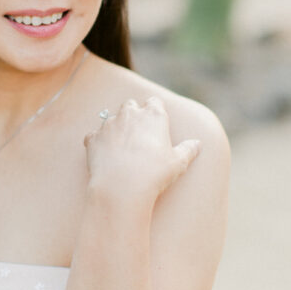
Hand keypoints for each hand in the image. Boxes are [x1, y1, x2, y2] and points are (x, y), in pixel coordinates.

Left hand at [84, 96, 200, 199]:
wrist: (121, 187)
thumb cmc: (154, 174)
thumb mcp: (178, 163)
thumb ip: (188, 150)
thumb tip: (197, 144)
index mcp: (153, 115)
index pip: (154, 102)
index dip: (155, 110)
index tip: (156, 121)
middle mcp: (129, 114)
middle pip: (130, 105)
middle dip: (133, 115)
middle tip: (138, 133)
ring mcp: (108, 124)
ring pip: (111, 118)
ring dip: (115, 128)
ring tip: (120, 148)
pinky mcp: (93, 138)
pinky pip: (94, 136)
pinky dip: (98, 142)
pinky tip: (104, 155)